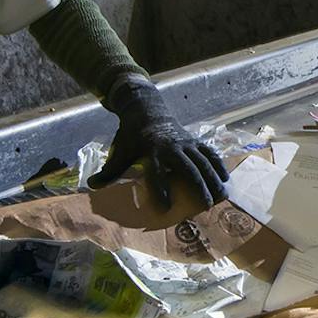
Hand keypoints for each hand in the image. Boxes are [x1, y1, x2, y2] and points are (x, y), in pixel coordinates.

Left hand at [87, 76, 229, 206]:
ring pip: (203, 161)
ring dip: (213, 178)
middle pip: (188, 168)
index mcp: (151, 150)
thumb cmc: (132, 135)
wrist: (146, 109)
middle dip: (198, 186)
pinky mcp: (193, 140)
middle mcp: (171, 146)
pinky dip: (218, 164)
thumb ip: (110, 170)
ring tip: (222, 196)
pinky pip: (209, 152)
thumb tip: (91, 185)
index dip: (161, 190)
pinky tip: (226, 179)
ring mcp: (185, 142)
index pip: (157, 173)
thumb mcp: (120, 150)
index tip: (166, 208)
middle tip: (206, 205)